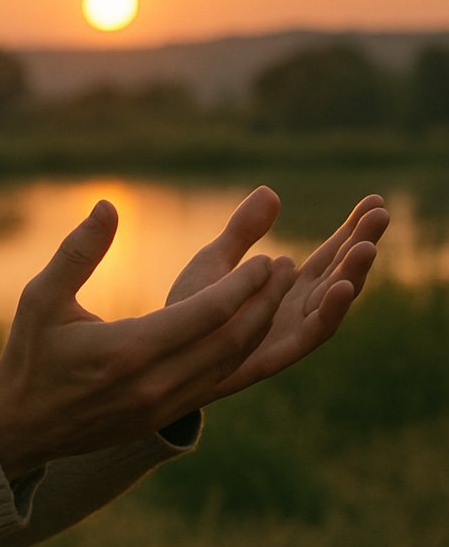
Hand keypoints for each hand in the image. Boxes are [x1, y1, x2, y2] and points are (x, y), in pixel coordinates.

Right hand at [0, 201, 294, 479]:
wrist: (21, 427)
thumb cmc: (30, 353)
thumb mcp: (41, 296)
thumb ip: (79, 250)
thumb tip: (107, 204)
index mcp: (128, 350)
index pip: (207, 315)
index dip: (243, 285)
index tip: (267, 258)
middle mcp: (155, 384)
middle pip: (231, 341)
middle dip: (265, 303)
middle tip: (285, 268)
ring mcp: (163, 406)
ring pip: (230, 365)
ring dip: (259, 328)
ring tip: (277, 293)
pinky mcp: (164, 416)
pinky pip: (217, 382)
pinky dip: (241, 353)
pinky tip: (248, 328)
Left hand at [164, 186, 387, 398]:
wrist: (164, 355)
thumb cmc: (190, 310)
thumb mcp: (215, 260)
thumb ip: (243, 231)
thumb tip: (271, 191)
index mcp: (284, 287)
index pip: (327, 255)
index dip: (350, 230)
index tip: (374, 201)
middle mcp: (294, 309)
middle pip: (338, 274)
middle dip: (360, 245)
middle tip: (382, 214)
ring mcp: (288, 332)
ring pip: (331, 302)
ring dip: (353, 275)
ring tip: (367, 246)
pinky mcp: (277, 353)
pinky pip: (311, 334)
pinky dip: (331, 311)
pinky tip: (346, 285)